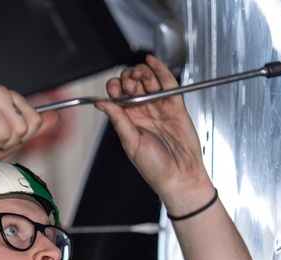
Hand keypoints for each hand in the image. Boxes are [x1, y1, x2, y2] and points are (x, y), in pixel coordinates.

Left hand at [94, 54, 211, 206]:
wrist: (180, 176)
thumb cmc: (155, 168)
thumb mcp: (131, 143)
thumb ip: (118, 120)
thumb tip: (101, 103)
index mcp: (129, 120)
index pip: (117, 96)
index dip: (115, 88)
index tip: (115, 90)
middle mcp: (143, 111)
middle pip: (132, 83)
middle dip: (128, 78)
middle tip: (128, 85)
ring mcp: (159, 107)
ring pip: (148, 80)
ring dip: (142, 72)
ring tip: (138, 74)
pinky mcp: (175, 105)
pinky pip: (168, 83)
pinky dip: (160, 70)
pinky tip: (152, 62)